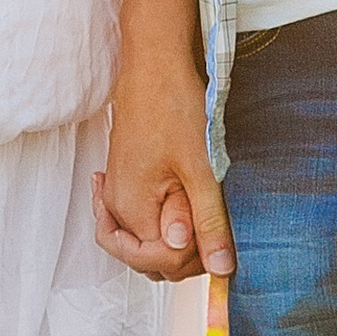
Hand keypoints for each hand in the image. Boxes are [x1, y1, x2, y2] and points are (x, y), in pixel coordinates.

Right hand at [94, 42, 233, 282]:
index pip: (160, 261)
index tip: (217, 238)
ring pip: (145, 240)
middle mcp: (115, 206)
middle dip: (184, 253)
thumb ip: (208, 222)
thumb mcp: (201, 170)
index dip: (193, 258)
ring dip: (175, 238)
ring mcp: (116, 194)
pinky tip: (185, 205)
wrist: (154, 66)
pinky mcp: (124, 180)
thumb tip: (220, 269)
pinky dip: (163, 220)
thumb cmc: (174, 108)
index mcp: (130, 209)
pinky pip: (140, 219)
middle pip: (148, 257)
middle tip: (213, 223)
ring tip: (201, 212)